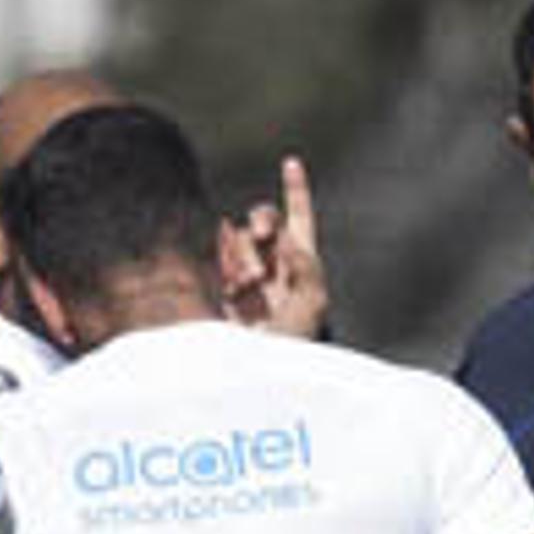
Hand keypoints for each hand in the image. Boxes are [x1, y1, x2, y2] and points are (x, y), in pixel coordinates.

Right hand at [220, 155, 329, 339]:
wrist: (257, 371)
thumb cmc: (295, 341)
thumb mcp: (313, 302)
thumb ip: (305, 263)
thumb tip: (283, 237)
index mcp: (302, 264)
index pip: (300, 219)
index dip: (296, 190)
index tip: (291, 163)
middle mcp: (273, 265)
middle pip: (264, 221)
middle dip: (262, 221)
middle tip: (261, 234)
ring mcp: (245, 275)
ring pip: (239, 240)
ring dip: (243, 256)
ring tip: (247, 287)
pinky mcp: (220, 287)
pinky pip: (219, 257)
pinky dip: (224, 261)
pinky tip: (232, 285)